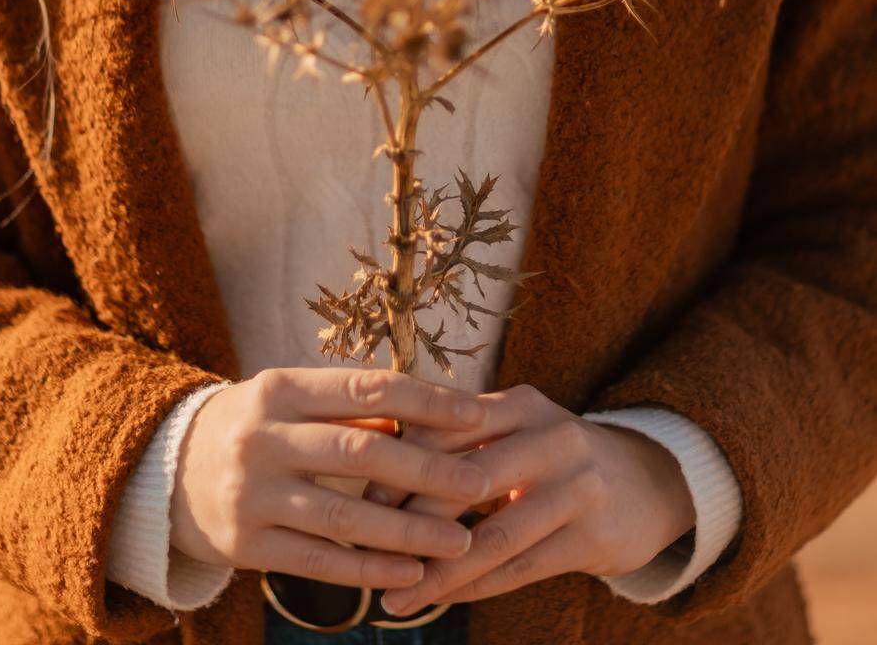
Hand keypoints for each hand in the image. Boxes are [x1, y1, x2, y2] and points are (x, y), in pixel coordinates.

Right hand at [168, 366, 495, 592]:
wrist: (167, 472)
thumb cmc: (253, 427)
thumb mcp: (289, 400)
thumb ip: (348, 405)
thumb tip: (426, 412)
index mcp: (280, 388)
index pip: (365, 388)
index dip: (425, 401)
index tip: (475, 415)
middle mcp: (263, 437)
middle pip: (360, 452)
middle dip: (428, 470)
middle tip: (481, 483)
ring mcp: (252, 493)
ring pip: (344, 516)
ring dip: (409, 531)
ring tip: (458, 541)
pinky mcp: (246, 544)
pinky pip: (319, 561)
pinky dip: (370, 569)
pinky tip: (411, 573)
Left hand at [360, 384, 695, 615]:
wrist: (649, 482)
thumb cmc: (556, 457)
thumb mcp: (518, 430)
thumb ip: (462, 439)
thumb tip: (374, 459)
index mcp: (521, 403)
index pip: (446, 427)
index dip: (397, 462)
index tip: (354, 494)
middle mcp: (551, 436)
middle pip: (464, 478)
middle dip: (409, 518)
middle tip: (363, 549)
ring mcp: (577, 486)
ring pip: (492, 535)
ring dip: (438, 572)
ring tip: (394, 598)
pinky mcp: (593, 535)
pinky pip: (520, 568)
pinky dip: (475, 588)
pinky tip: (440, 601)